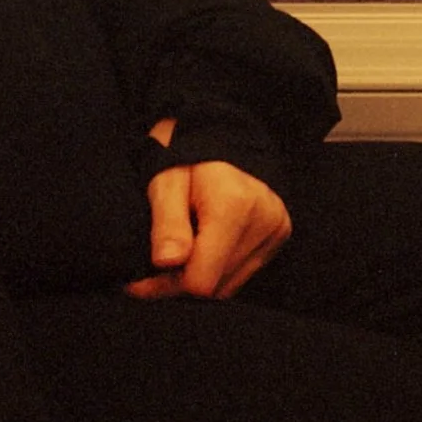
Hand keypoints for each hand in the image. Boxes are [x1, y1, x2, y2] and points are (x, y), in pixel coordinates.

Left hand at [127, 134, 291, 300]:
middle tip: (153, 267)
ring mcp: (276, 229)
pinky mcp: (279, 234)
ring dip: (199, 278)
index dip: (168, 283)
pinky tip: (202, 250)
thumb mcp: (165, 182)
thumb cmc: (185, 156)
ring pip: (228, 286)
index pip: (202, 280)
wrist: (221, 134)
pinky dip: (217, 270)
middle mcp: (264, 219)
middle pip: (214, 287)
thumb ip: (167, 224)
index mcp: (234, 205)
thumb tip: (167, 263)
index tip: (141, 277)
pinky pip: (242, 275)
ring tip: (179, 253)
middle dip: (180, 281)